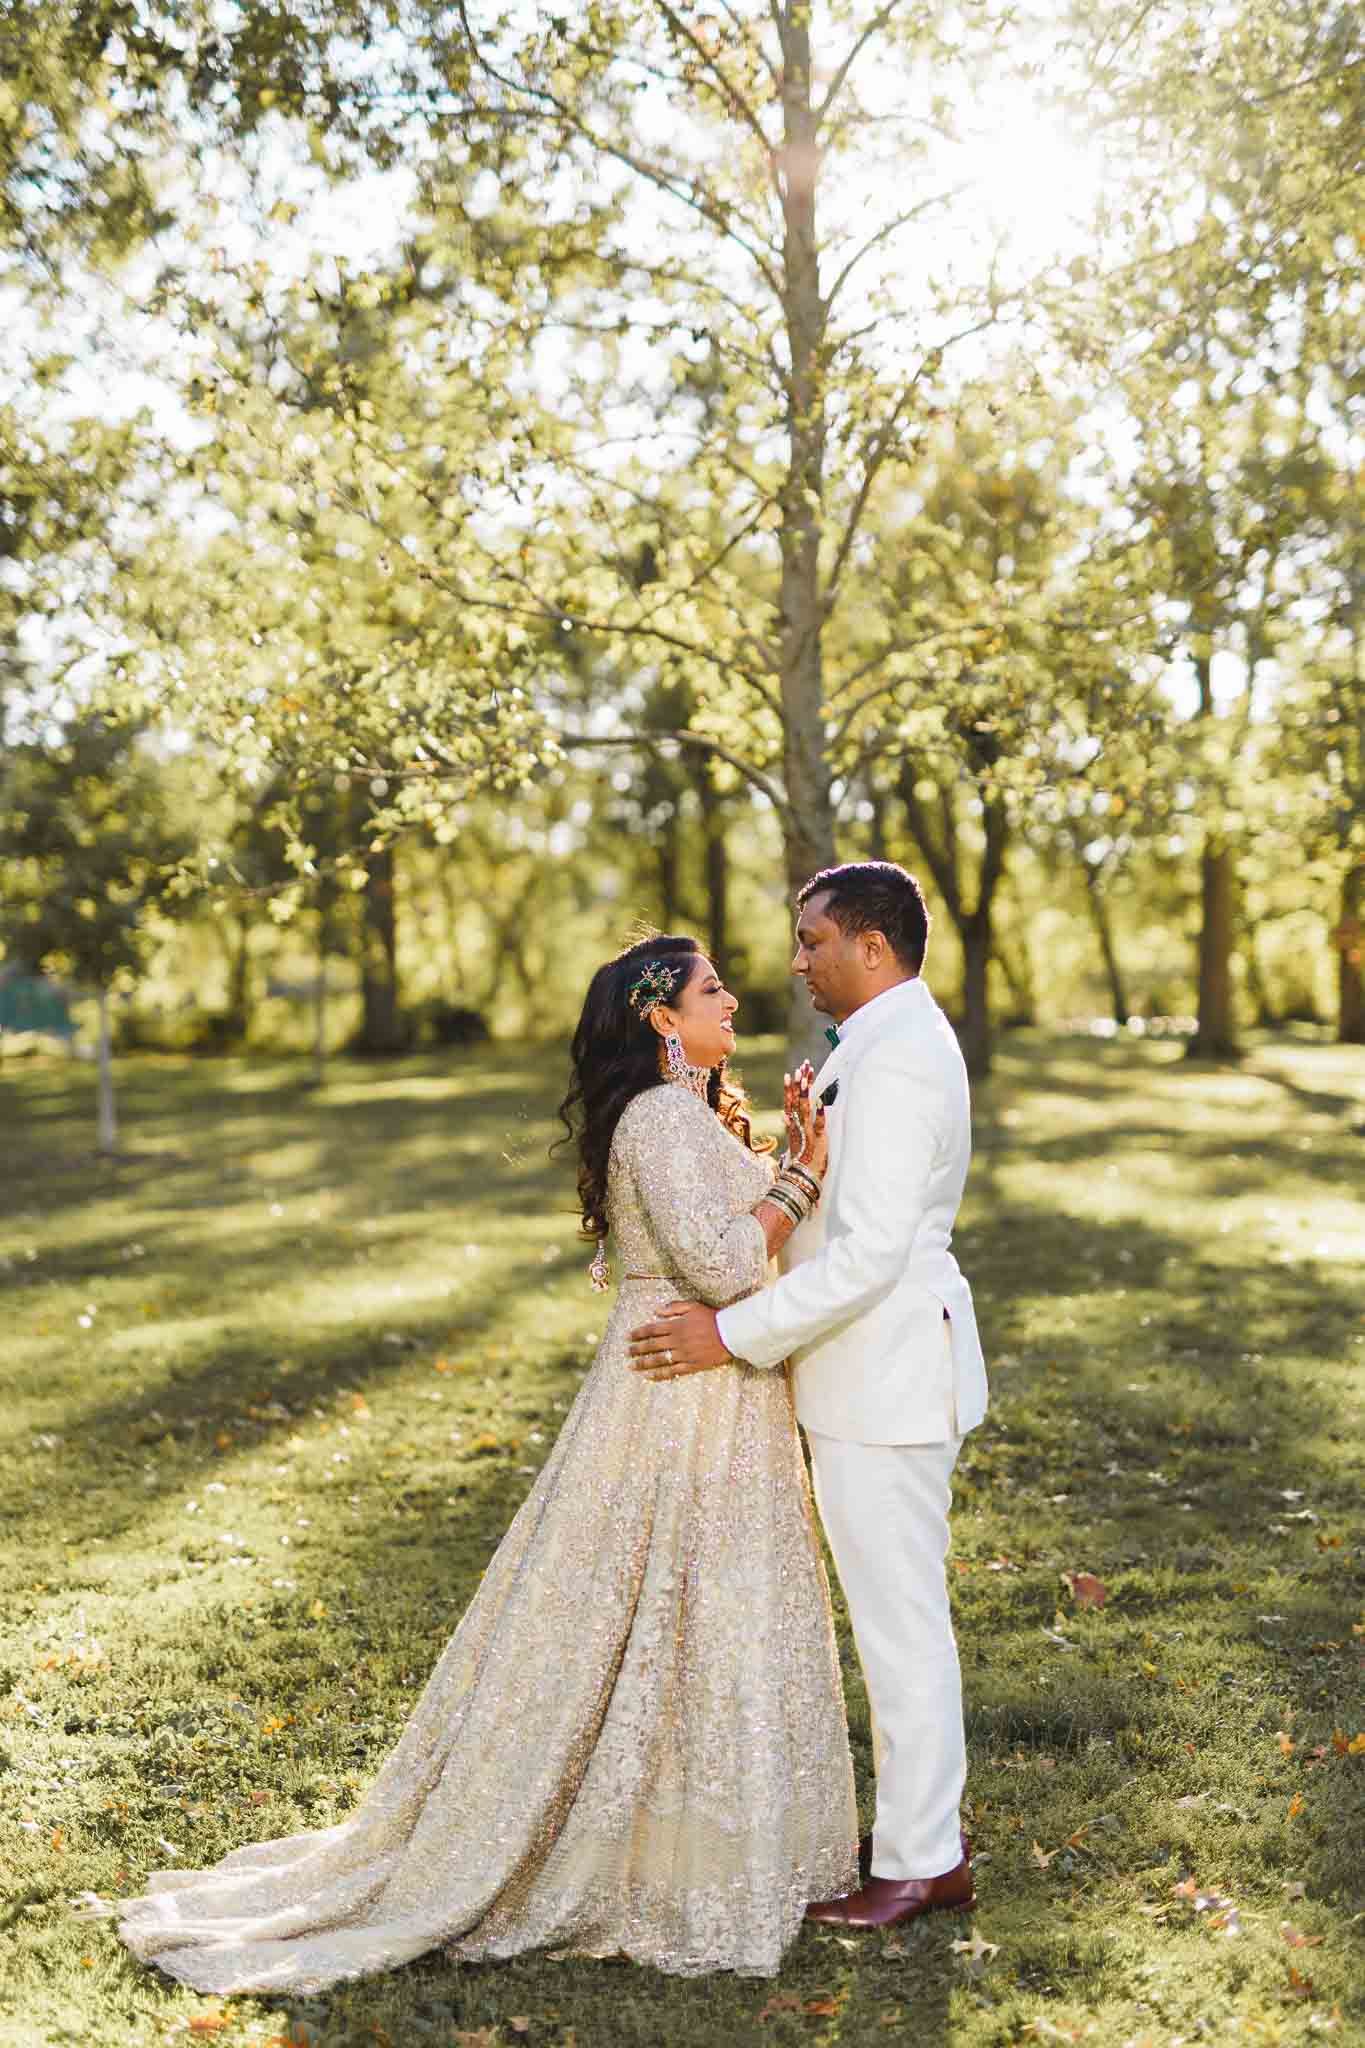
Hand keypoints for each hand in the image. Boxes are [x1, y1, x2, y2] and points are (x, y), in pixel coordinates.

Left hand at [628, 1302, 732, 1379]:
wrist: (731, 1333)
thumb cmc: (713, 1317)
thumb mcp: (693, 1306)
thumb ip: (674, 1307)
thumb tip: (656, 1311)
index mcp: (676, 1325)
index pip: (652, 1329)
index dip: (638, 1333)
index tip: (628, 1337)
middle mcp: (677, 1341)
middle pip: (652, 1345)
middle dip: (637, 1349)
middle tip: (626, 1352)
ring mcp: (683, 1354)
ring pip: (659, 1360)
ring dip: (644, 1363)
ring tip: (632, 1366)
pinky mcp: (691, 1365)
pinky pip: (672, 1371)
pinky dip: (659, 1374)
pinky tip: (649, 1376)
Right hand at [782, 1060, 827, 1179]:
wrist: (801, 1179)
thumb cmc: (800, 1162)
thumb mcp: (793, 1142)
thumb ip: (790, 1127)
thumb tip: (784, 1114)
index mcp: (792, 1127)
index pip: (790, 1102)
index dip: (791, 1088)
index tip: (791, 1073)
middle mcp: (797, 1127)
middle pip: (796, 1102)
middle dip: (799, 1085)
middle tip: (800, 1068)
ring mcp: (806, 1132)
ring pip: (804, 1109)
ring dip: (805, 1093)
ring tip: (806, 1078)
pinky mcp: (817, 1140)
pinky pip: (817, 1125)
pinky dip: (818, 1114)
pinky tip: (820, 1103)